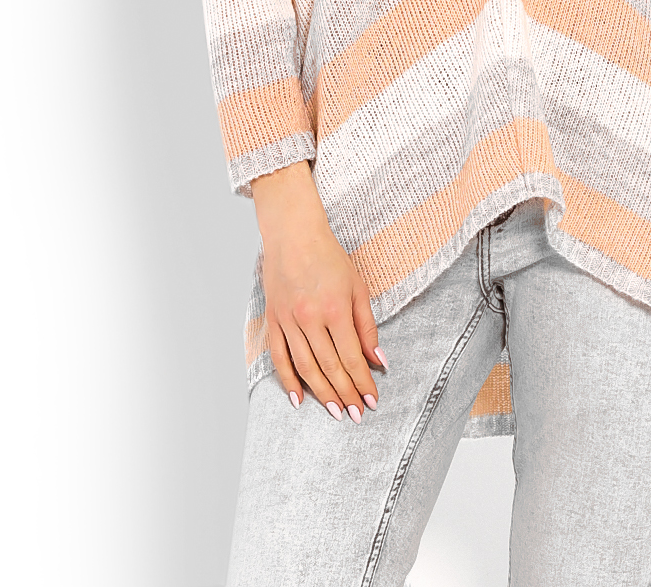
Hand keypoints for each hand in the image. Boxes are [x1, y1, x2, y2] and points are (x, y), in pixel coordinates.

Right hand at [251, 161, 385, 420]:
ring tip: (335, 412)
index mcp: (336, 309)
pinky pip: (279, 357)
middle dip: (346, 394)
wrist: (293, 234)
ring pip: (305, 367)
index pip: (352, 357)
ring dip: (322, 394)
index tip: (372, 401)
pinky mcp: (272, 320)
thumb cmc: (329, 257)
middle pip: (330, 367)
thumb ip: (367, 326)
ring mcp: (289, 321)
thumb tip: (378, 360)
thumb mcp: (358, 286)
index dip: (363, 383)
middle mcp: (311, 318)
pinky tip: (298, 399)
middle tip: (356, 415)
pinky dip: (288, 381)